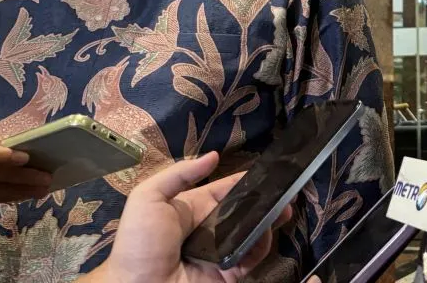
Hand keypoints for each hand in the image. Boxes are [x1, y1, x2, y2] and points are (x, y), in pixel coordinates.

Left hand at [93, 152, 291, 282]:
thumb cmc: (140, 242)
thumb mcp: (148, 198)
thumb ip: (179, 174)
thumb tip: (214, 155)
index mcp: (193, 207)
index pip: (226, 189)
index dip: (246, 180)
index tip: (269, 170)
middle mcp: (210, 228)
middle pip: (244, 210)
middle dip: (265, 200)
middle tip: (287, 191)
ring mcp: (221, 251)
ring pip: (253, 231)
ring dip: (269, 219)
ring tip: (283, 208)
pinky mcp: (229, 272)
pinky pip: (252, 257)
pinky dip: (262, 244)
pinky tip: (266, 232)